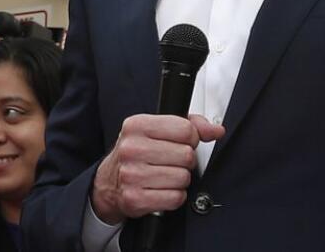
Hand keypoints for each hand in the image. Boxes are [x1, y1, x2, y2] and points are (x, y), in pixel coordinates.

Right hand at [90, 113, 224, 223]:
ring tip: (165, 176)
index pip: (185, 129)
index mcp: (137, 125)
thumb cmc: (138, 153)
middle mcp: (131, 148)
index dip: (191, 138)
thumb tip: (216, 130)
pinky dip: (174, 196)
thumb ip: (191, 124)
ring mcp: (131, 174)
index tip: (183, 143)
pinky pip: (175, 198)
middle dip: (186, 161)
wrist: (108, 183)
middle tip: (172, 162)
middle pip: (187, 155)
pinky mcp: (135, 199)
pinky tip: (162, 190)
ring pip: (183, 178)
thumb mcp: (158, 130)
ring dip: (180, 180)